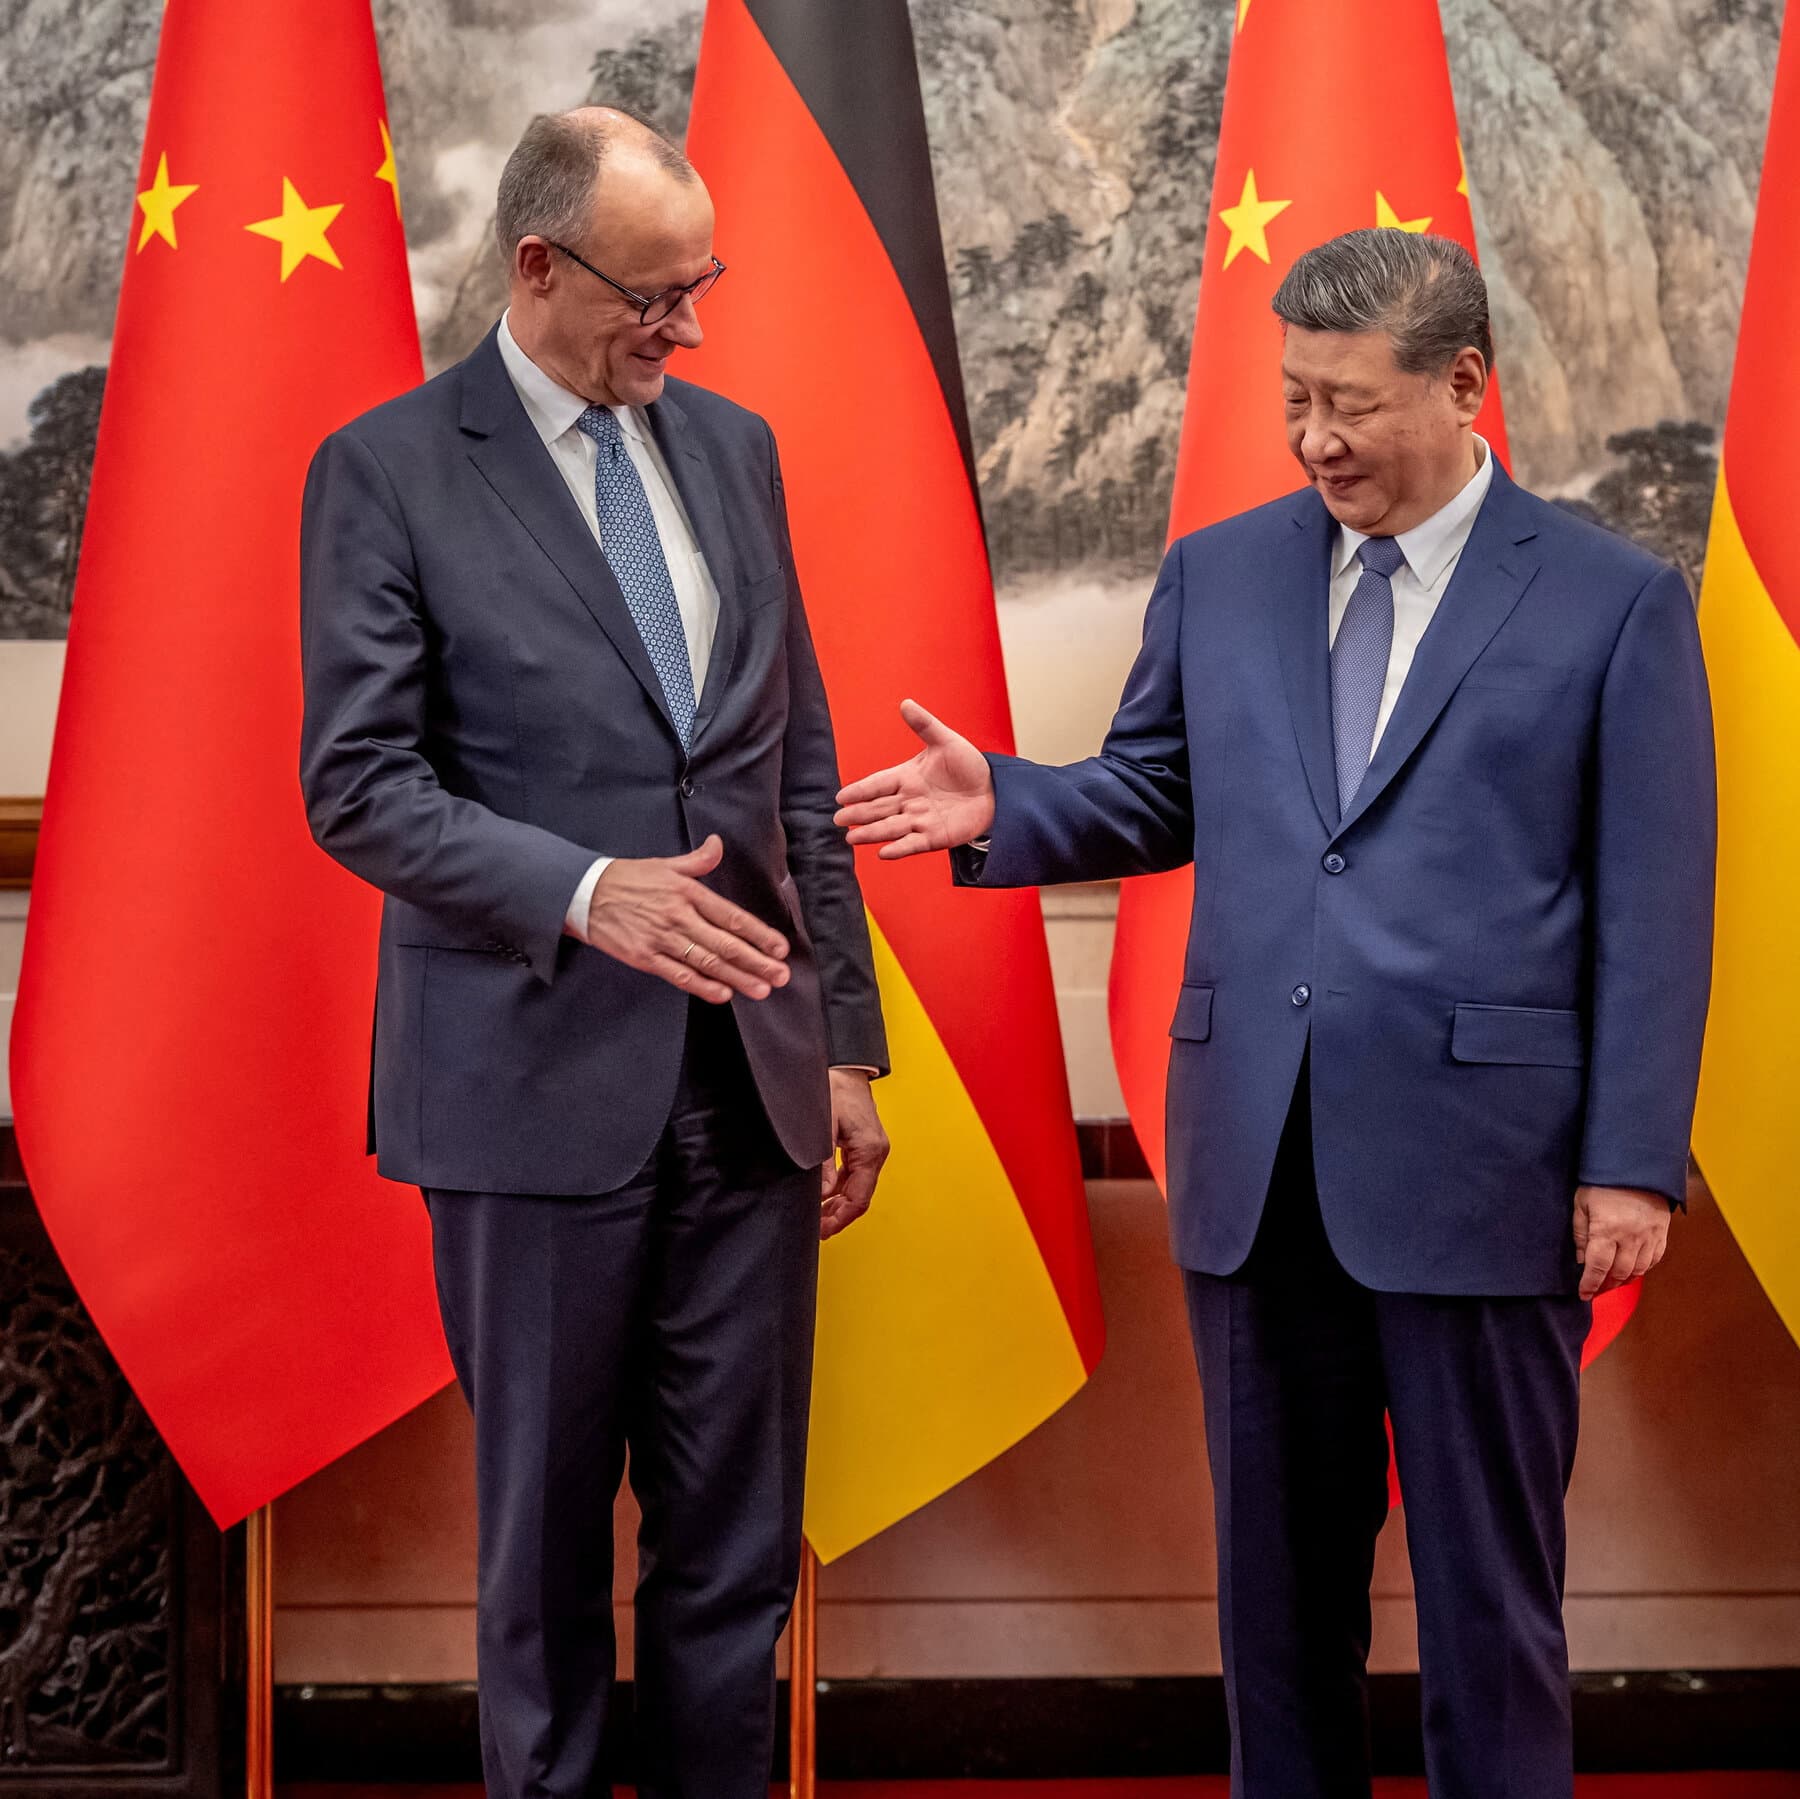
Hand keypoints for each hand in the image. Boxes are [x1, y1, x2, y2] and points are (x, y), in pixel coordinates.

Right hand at [584, 834, 789, 1004]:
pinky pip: (679, 975)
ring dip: (737, 977)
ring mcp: (662, 939)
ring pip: (707, 962)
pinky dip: (703, 986)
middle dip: (756, 961)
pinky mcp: (645, 957)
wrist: (585, 893)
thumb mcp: (666, 864)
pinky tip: (724, 994)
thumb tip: (718, 844)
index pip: (731, 916)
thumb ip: (698, 860)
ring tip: (762, 988)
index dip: (758, 933)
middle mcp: (679, 916)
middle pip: (725, 944)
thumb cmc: (628, 879)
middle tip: (780, 975)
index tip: (780, 947)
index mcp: (688, 893)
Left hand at [821, 1069, 888, 1239]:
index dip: (840, 1218)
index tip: (822, 1230)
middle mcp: (876, 1153)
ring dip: (838, 1204)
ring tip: (817, 1217)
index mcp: (870, 1150)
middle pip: (859, 1198)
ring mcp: (871, 1150)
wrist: (845, 1067)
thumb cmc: (835, 1089)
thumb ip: (823, 1163)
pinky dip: (839, 1189)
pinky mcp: (863, 1146)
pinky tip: (823, 1196)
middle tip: (816, 1229)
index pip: (859, 1198)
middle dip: (838, 1216)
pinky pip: (853, 1176)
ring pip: (856, 1189)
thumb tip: (821, 1195)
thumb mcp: (824, 1127)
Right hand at [834, 698, 995, 859]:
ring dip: (871, 833)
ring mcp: (919, 820)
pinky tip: (883, 852)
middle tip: (839, 819)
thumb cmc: (968, 765)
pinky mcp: (933, 837)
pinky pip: (912, 844)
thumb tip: (906, 703)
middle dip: (858, 815)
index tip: (841, 797)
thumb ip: (924, 725)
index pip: (878, 784)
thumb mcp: (946, 742)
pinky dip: (898, 848)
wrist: (994, 791)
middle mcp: (908, 800)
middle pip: (878, 808)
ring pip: (890, 827)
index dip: (860, 791)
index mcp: (906, 777)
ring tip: (852, 839)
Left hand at [1573, 1184, 1671, 1299]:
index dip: (1590, 1284)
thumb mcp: (1582, 1203)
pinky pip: (1654, 1259)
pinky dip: (1642, 1269)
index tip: (1583, 1294)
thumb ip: (1581, 1233)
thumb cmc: (1603, 1183)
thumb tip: (1582, 1260)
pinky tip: (1632, 1271)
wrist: (1637, 1166)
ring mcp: (1649, 1236)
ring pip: (1638, 1270)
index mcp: (1607, 1229)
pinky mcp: (1662, 1232)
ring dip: (1624, 1280)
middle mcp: (1630, 1237)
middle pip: (1619, 1273)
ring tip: (1611, 1282)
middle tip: (1596, 1290)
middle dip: (1606, 1285)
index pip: (1598, 1267)